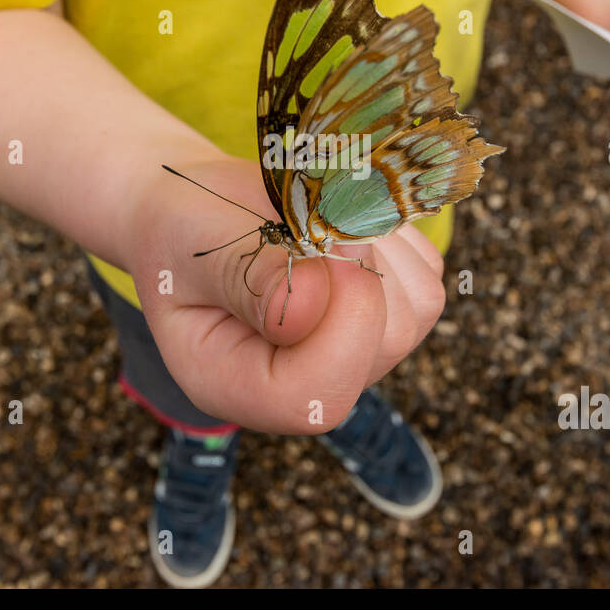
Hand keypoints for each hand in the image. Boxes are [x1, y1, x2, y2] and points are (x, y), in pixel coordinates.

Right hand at [121, 150, 445, 433]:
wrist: (192, 214)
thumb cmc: (182, 230)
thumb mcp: (194, 243)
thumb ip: (246, 276)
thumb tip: (315, 304)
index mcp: (236, 387)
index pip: (318, 396)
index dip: (343, 319)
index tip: (321, 241)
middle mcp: (304, 387)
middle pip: (383, 344)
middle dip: (362, 264)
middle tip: (311, 213)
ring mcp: (353, 359)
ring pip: (416, 309)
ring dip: (381, 244)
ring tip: (320, 216)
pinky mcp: (388, 320)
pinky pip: (426, 278)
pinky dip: (397, 238)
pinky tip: (343, 223)